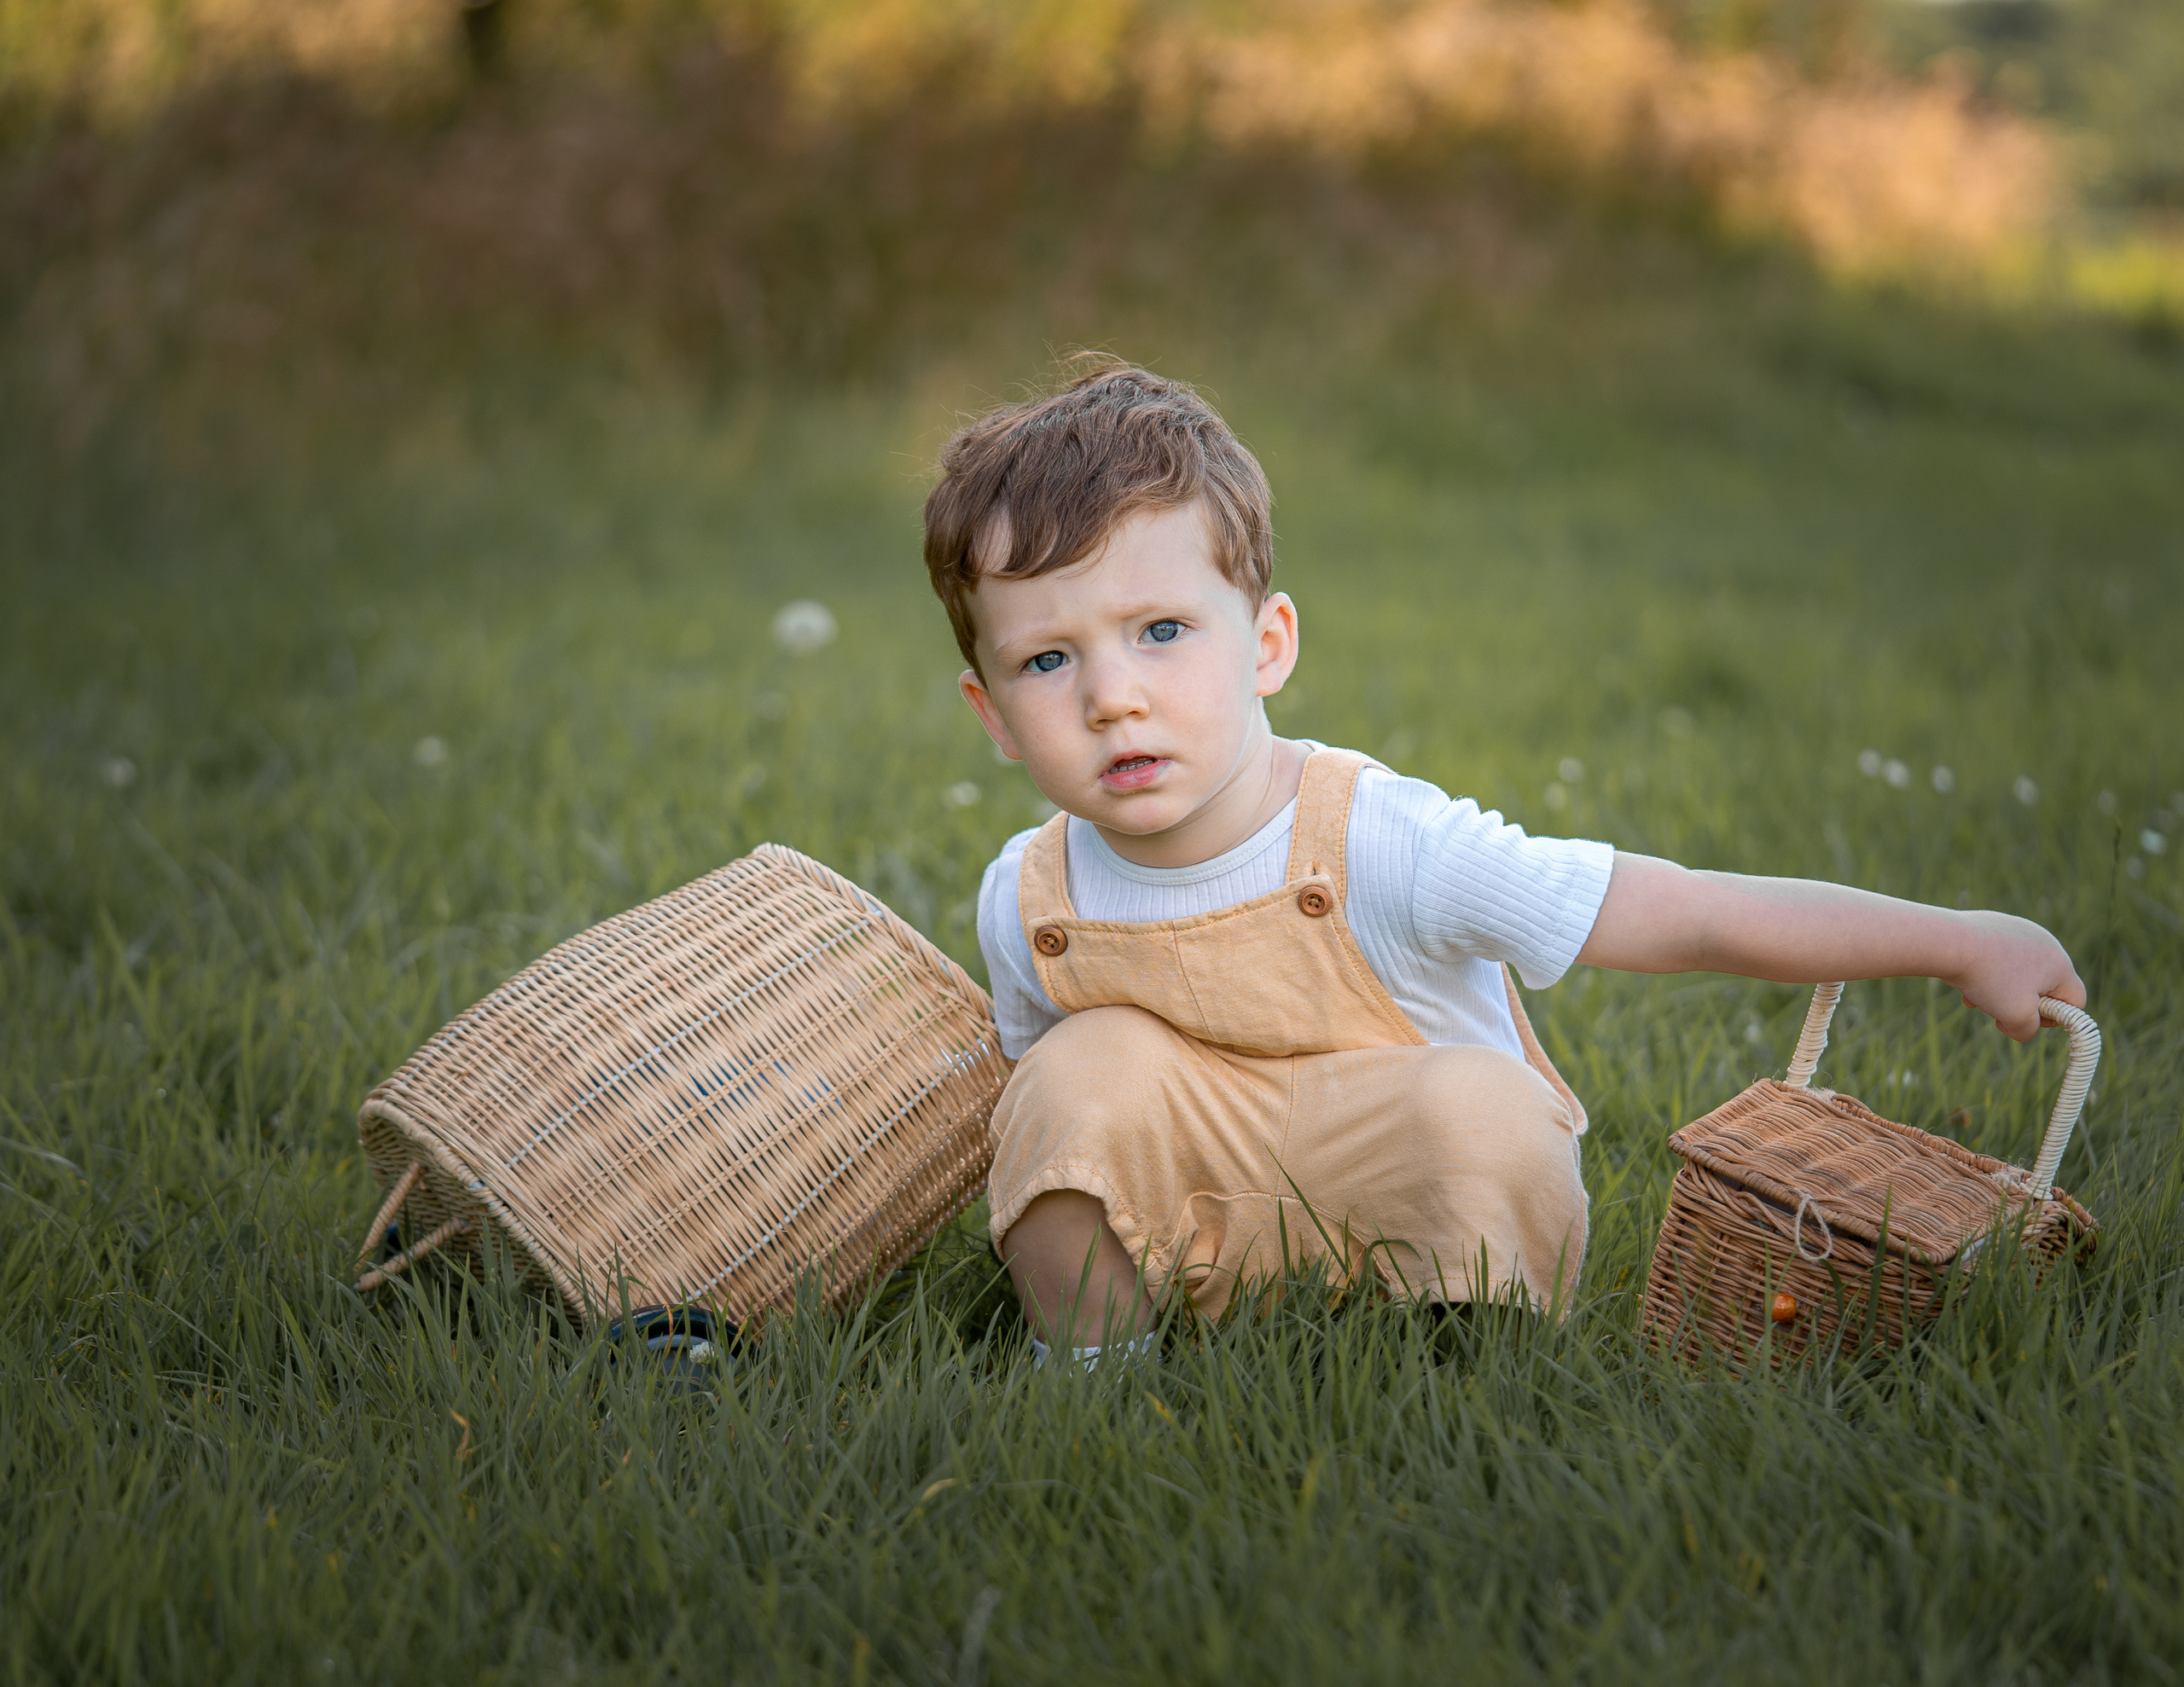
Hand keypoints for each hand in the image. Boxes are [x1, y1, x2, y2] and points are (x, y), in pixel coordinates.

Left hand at [1942, 911, 2085, 1041]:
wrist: (1949, 942)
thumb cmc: (1989, 979)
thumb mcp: (2016, 1017)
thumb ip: (2028, 1030)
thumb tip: (2023, 1027)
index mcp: (2060, 963)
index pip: (2075, 1000)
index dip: (2054, 1019)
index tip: (2027, 1020)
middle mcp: (2046, 942)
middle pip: (2042, 987)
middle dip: (2019, 1004)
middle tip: (1997, 1008)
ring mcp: (2020, 930)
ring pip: (2015, 975)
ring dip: (1997, 991)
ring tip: (1975, 994)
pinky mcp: (1996, 925)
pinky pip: (1997, 959)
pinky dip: (1984, 974)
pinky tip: (1963, 979)